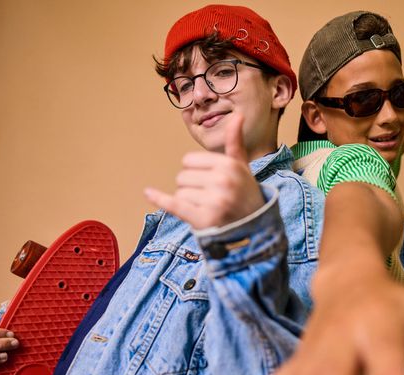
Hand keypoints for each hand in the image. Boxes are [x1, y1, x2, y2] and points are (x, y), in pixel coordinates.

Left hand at [144, 112, 264, 228]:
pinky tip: (148, 193)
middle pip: (182, 177)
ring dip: (189, 202)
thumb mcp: (242, 167)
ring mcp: (214, 201)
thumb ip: (235, 142)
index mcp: (229, 165)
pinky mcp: (204, 219)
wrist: (255, 230)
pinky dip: (160, 199)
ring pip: (180, 193)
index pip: (189, 160)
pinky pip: (175, 205)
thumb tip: (238, 115)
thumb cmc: (244, 195)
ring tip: (209, 208)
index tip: (210, 181)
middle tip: (211, 198)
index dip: (195, 171)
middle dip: (191, 187)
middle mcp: (222, 181)